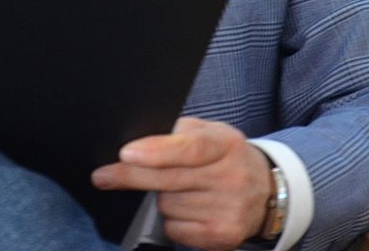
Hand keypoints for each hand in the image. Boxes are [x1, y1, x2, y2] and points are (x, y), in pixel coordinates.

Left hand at [92, 117, 272, 250]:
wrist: (264, 192)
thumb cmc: (225, 157)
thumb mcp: (210, 132)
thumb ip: (178, 133)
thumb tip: (137, 142)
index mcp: (226, 144)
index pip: (189, 148)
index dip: (156, 151)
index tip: (126, 153)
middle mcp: (231, 177)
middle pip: (169, 180)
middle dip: (131, 176)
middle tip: (103, 175)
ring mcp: (228, 210)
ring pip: (167, 205)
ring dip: (160, 197)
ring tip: (179, 188)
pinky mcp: (221, 236)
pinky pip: (174, 229)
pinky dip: (171, 220)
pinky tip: (188, 208)